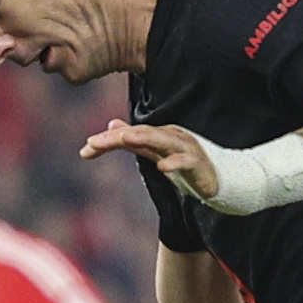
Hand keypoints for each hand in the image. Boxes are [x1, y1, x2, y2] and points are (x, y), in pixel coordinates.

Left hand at [81, 120, 217, 201]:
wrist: (218, 178)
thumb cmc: (185, 164)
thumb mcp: (155, 152)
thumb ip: (135, 140)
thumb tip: (111, 125)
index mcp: (159, 135)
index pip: (129, 135)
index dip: (107, 141)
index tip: (85, 149)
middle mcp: (170, 137)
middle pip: (140, 133)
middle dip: (116, 138)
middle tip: (92, 143)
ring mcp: (184, 148)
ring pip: (161, 141)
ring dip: (142, 138)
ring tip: (123, 139)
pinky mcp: (197, 164)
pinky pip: (185, 161)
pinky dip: (174, 163)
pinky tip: (162, 167)